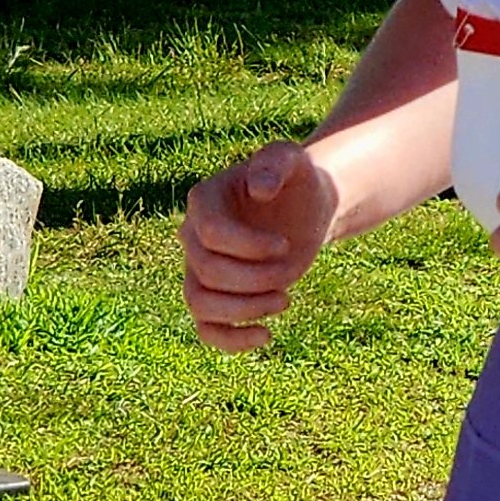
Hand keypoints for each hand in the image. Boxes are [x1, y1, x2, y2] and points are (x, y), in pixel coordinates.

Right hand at [183, 139, 338, 349]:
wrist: (306, 207)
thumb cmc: (297, 180)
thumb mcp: (293, 159)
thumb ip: (276, 162)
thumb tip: (259, 189)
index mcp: (204, 199)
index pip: (210, 233)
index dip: (248, 247)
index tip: (286, 245)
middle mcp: (193, 236)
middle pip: (206, 271)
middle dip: (253, 279)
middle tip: (290, 271)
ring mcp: (200, 268)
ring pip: (199, 304)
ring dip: (243, 310)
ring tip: (285, 300)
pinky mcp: (217, 295)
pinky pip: (206, 329)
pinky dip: (230, 341)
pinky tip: (267, 335)